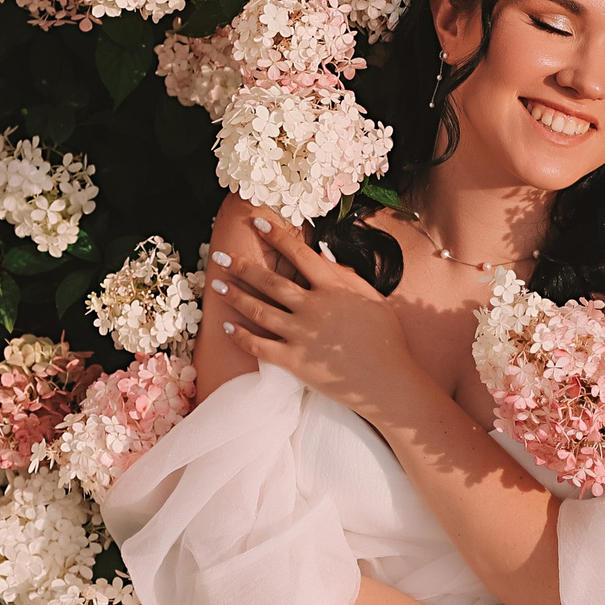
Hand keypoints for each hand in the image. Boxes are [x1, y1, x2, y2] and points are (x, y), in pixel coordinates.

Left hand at [208, 206, 432, 424]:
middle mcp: (314, 307)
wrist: (387, 381)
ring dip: (235, 296)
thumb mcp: (373, 298)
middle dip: (242, 266)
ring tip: (218, 285)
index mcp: (334, 288)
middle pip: (270, 281)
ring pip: (259, 310)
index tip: (258, 223)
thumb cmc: (386, 339)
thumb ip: (347, 276)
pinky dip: (240, 336)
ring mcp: (302, 335)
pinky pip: (259, 346)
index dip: (277, 236)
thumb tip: (321, 255)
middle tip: (222, 257)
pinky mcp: (294, 362)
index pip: (299, 254)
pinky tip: (227, 326)